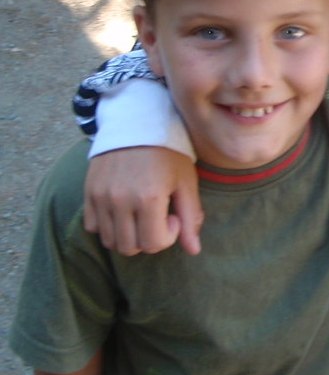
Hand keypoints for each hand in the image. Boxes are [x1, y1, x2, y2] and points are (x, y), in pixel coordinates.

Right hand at [83, 147, 202, 255]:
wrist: (138, 123)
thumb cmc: (169, 153)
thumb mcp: (186, 182)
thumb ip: (191, 217)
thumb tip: (194, 251)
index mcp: (148, 198)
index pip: (152, 244)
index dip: (167, 236)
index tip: (173, 216)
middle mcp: (120, 200)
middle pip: (130, 247)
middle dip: (148, 240)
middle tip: (158, 217)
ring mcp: (100, 197)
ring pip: (110, 241)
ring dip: (128, 235)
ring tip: (141, 214)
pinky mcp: (88, 192)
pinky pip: (93, 227)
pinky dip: (108, 226)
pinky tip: (124, 210)